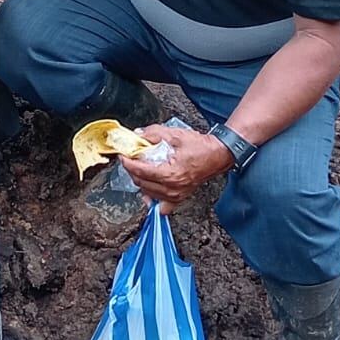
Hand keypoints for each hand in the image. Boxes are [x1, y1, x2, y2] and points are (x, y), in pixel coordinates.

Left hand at [119, 124, 233, 211]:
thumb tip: (137, 135)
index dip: (128, 162)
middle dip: (131, 170)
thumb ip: (153, 134)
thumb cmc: (200, 146)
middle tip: (130, 158)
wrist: (217, 154)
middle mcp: (172, 188)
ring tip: (139, 169)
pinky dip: (152, 199)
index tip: (123, 155)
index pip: (140, 171)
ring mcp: (176, 195)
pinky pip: (161, 206)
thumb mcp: (175, 134)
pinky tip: (149, 189)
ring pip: (147, 193)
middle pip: (141, 183)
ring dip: (140, 181)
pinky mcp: (180, 198)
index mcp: (170, 173)